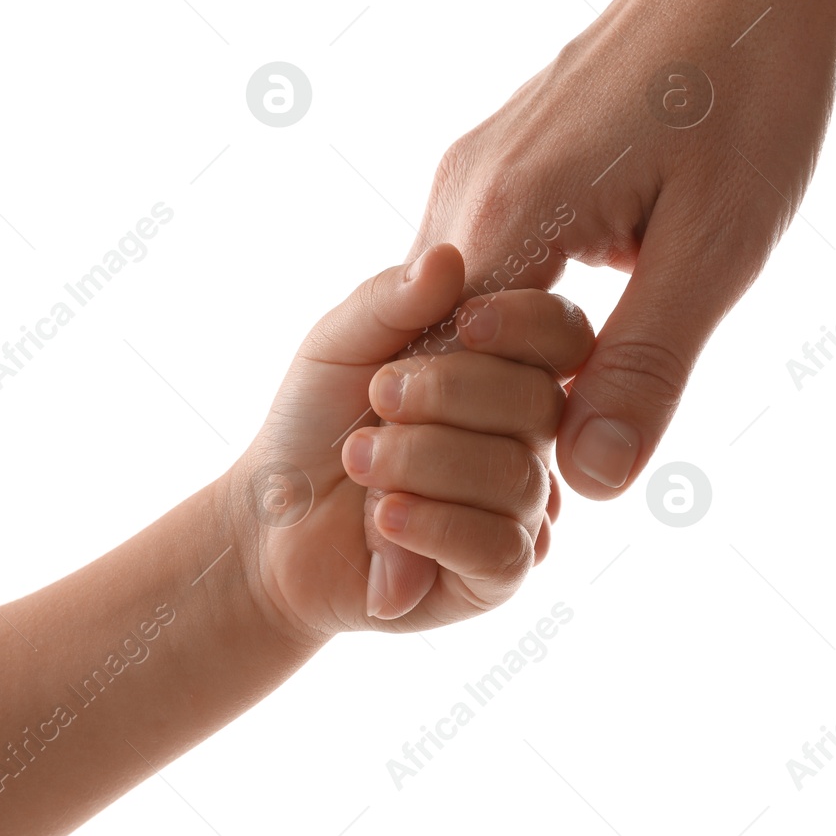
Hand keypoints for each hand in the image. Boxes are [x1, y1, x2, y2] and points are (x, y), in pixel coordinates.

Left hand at [222, 243, 593, 640]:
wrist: (273, 521)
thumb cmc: (313, 423)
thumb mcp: (340, 344)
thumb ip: (392, 300)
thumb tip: (449, 260)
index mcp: (505, 371)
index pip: (563, 338)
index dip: (526, 325)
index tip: (462, 323)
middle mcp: (528, 439)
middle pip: (541, 404)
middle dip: (449, 394)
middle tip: (379, 398)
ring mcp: (521, 510)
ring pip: (516, 476)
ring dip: (422, 462)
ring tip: (359, 459)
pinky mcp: (498, 576)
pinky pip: (500, 548)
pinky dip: (434, 524)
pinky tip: (383, 517)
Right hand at [412, 0, 835, 499]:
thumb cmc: (752, 96)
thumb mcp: (719, 248)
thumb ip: (647, 365)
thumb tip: (593, 484)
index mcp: (506, 220)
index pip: (443, 381)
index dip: (461, 464)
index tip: (477, 535)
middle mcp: (465, 192)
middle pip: (438, 345)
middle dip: (474, 424)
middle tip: (527, 487)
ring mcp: (477, 163)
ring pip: (458, 304)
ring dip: (493, 369)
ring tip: (549, 424)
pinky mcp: (502, 149)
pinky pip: (481, 257)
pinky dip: (508, 314)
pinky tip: (560, 338)